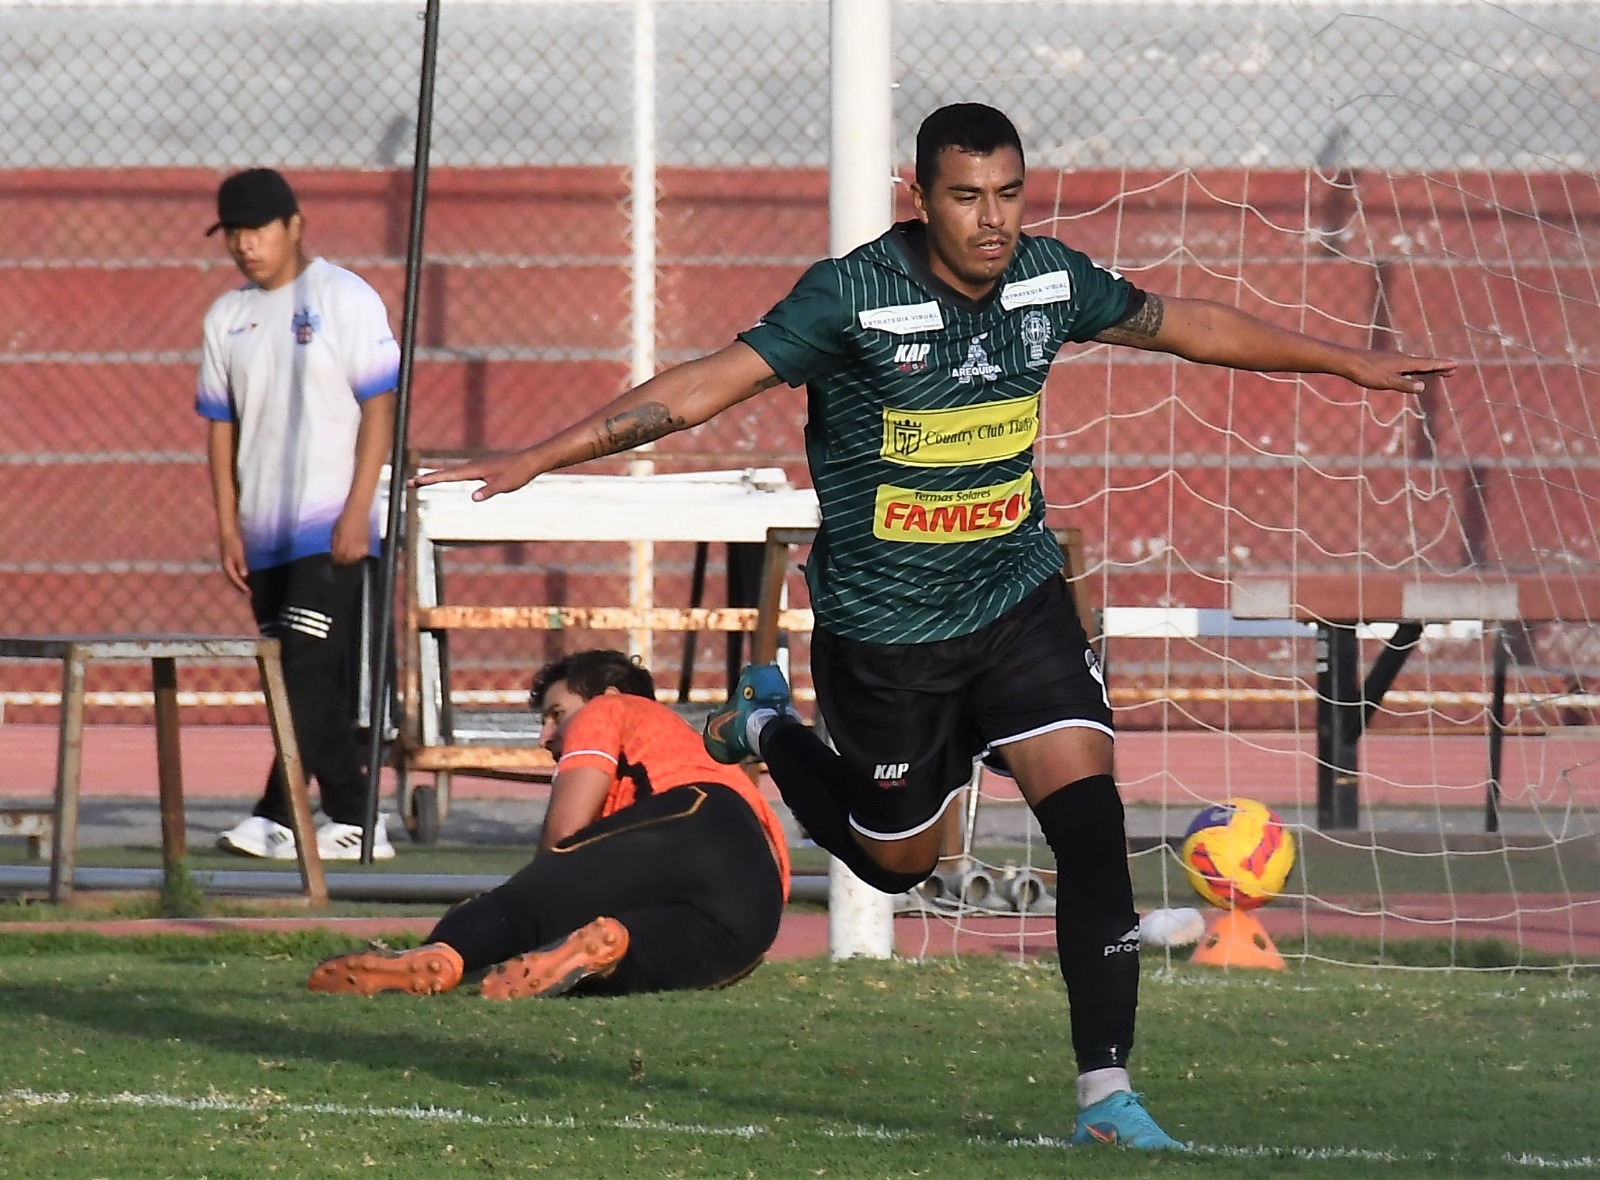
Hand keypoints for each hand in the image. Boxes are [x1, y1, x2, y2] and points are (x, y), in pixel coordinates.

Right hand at [217, 532, 248, 594]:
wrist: (228, 531)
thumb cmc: (233, 541)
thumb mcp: (239, 553)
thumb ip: (241, 564)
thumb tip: (244, 576)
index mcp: (227, 566)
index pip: (235, 579)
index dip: (242, 587)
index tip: (249, 593)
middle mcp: (226, 566)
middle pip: (233, 580)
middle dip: (240, 587)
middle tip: (249, 595)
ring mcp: (227, 563)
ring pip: (233, 576)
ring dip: (240, 583)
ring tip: (247, 589)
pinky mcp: (230, 560)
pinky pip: (234, 572)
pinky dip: (239, 577)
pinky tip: (244, 578)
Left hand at [330, 508, 370, 564]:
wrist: (357, 512)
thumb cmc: (345, 520)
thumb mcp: (335, 532)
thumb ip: (335, 544)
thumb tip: (334, 552)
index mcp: (341, 545)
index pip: (337, 558)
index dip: (335, 560)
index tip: (334, 559)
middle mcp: (351, 548)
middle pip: (347, 561)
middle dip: (343, 561)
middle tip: (341, 559)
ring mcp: (360, 547)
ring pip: (355, 559)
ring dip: (351, 559)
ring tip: (349, 557)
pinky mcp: (367, 545)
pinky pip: (363, 555)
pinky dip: (359, 555)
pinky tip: (357, 553)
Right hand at [410, 449, 543, 501]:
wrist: (531, 460)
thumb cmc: (519, 473)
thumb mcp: (506, 485)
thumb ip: (489, 491)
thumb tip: (473, 497)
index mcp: (476, 469)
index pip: (449, 475)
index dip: (431, 479)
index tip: (416, 481)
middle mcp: (473, 465)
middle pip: (445, 472)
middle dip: (426, 478)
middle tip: (408, 483)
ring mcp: (477, 466)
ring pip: (451, 471)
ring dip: (435, 476)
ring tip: (419, 481)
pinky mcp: (482, 468)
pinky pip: (460, 472)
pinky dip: (448, 475)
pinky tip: (445, 478)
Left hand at [1344, 351, 1455, 393]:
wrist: (1349, 362)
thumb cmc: (1367, 372)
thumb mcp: (1387, 382)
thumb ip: (1404, 385)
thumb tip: (1423, 387)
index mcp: (1405, 363)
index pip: (1428, 365)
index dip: (1442, 366)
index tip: (1456, 365)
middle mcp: (1402, 359)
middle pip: (1424, 364)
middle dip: (1439, 367)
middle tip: (1453, 369)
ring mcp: (1394, 361)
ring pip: (1415, 365)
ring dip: (1428, 368)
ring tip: (1438, 371)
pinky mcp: (1386, 363)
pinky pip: (1406, 367)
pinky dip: (1415, 370)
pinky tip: (1412, 372)